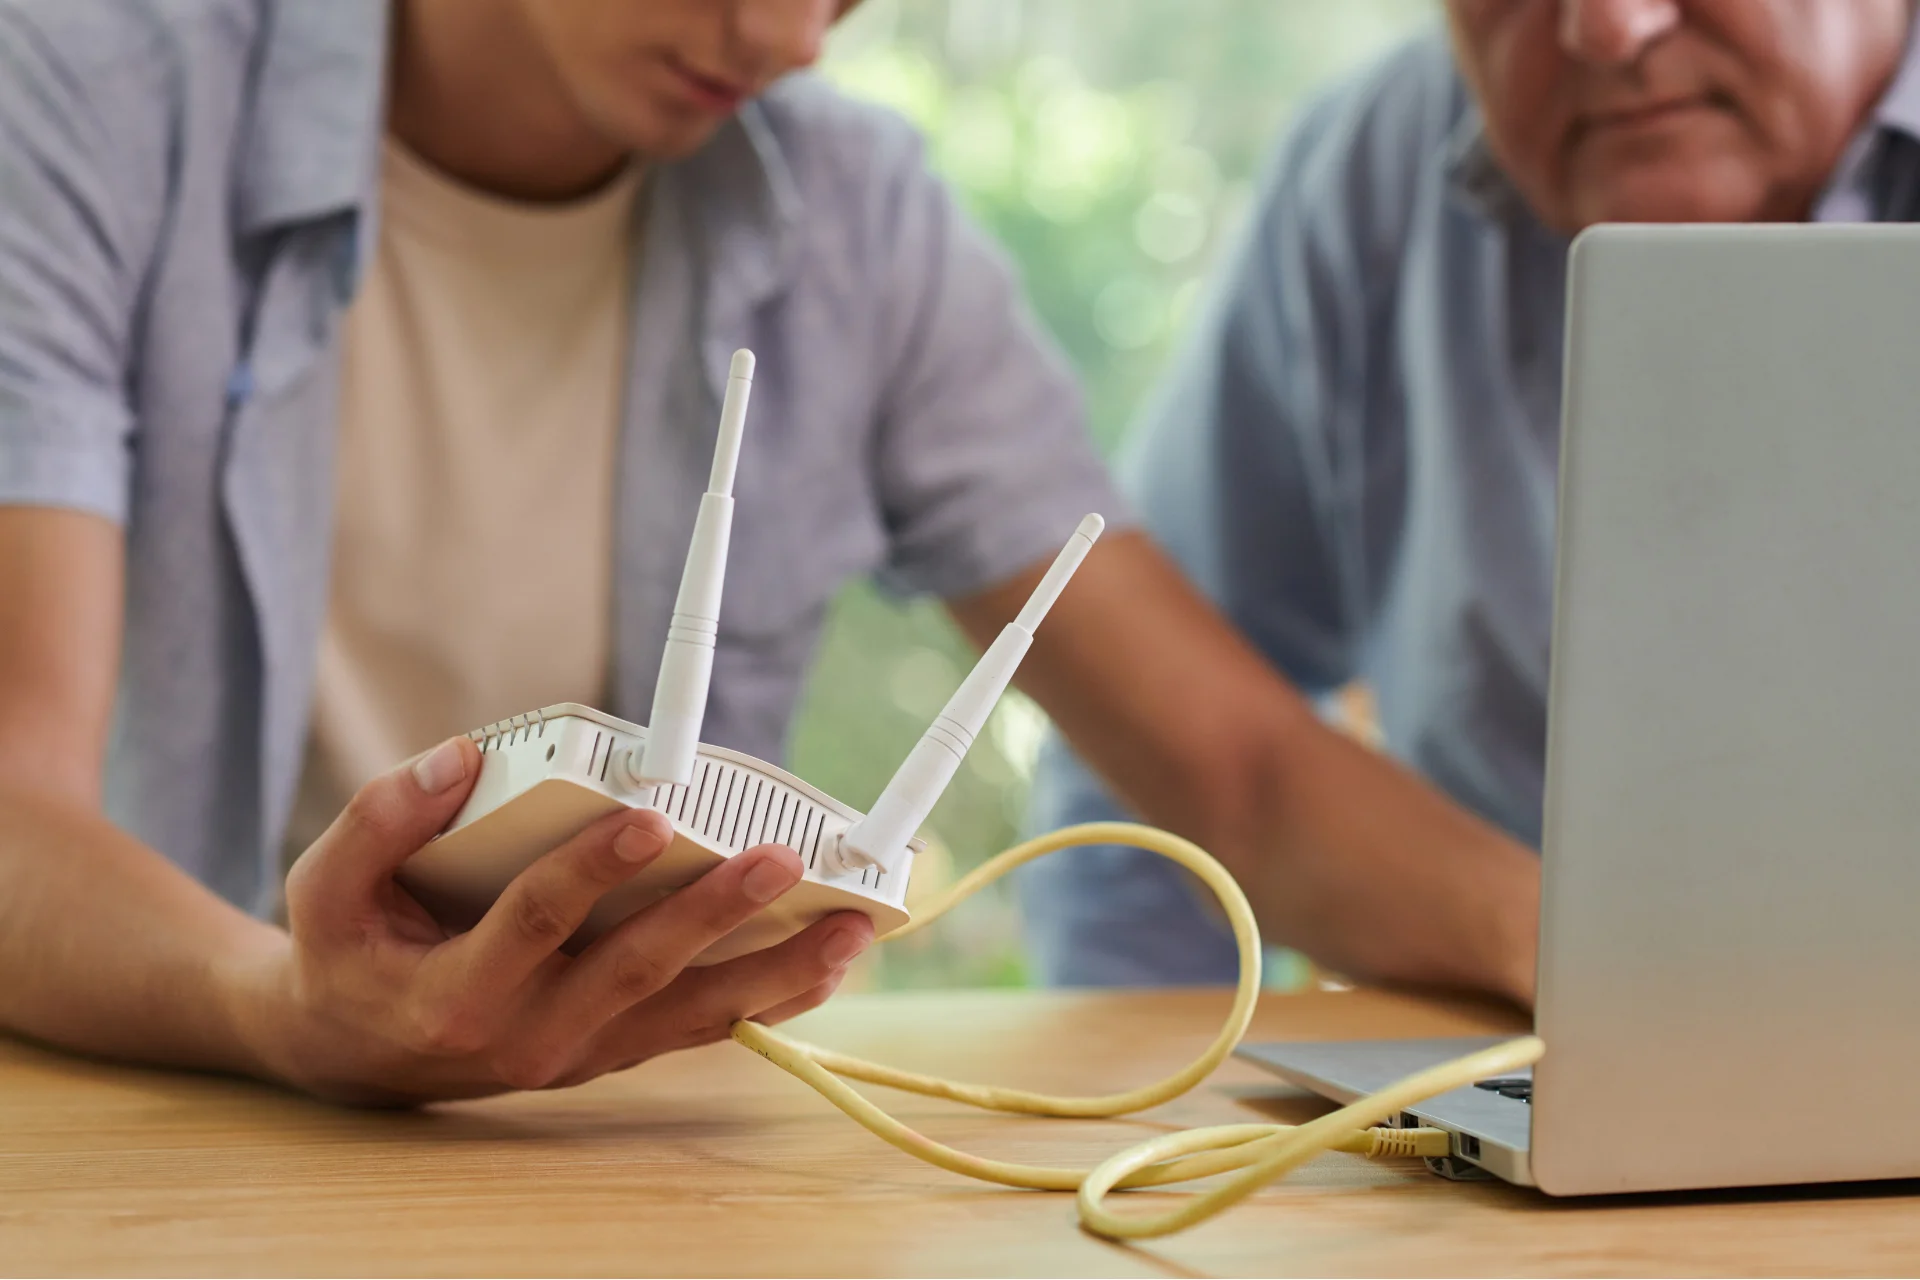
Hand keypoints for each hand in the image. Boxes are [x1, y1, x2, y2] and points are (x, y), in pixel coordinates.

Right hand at [235, 737, 872, 1104]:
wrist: (356, 1058)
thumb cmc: (350, 955)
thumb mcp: (325, 889)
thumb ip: (381, 819)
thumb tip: (462, 758)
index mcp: (455, 996)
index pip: (535, 923)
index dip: (591, 870)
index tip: (649, 815)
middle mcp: (529, 1037)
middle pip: (636, 970)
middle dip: (713, 912)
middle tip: (778, 857)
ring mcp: (581, 1052)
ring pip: (690, 1012)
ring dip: (775, 969)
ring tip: (850, 926)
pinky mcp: (616, 1049)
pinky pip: (701, 1026)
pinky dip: (771, 996)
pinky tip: (831, 959)